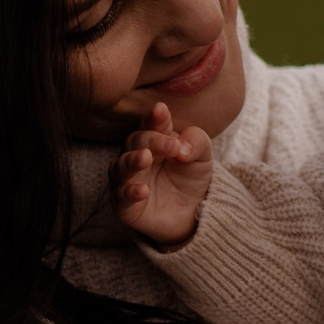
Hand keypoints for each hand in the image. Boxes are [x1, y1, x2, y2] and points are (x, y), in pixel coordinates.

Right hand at [109, 101, 212, 246]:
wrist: (193, 213)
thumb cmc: (192, 178)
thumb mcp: (203, 156)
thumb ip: (197, 142)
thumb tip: (181, 146)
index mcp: (153, 139)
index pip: (151, 124)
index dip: (155, 118)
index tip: (161, 110)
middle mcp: (135, 156)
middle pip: (136, 142)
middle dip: (152, 141)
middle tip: (172, 145)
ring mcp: (127, 180)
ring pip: (121, 167)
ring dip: (132, 161)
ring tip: (145, 157)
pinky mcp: (125, 206)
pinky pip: (120, 197)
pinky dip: (129, 193)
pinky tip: (142, 190)